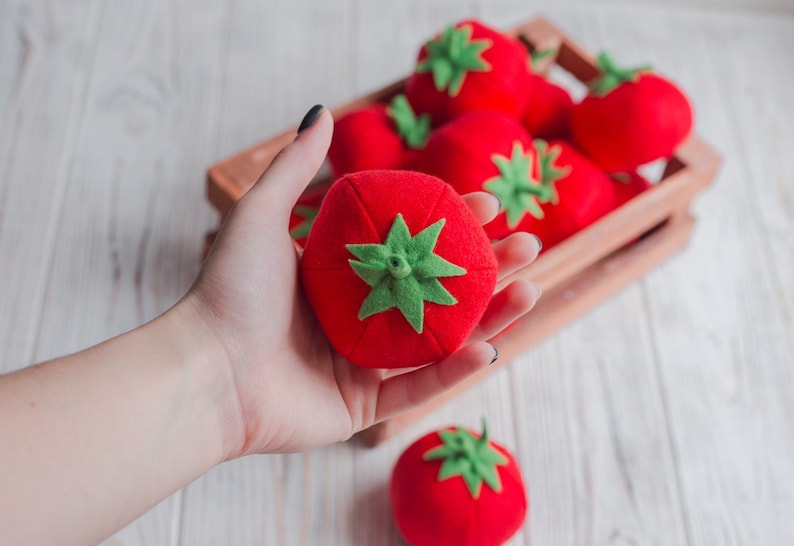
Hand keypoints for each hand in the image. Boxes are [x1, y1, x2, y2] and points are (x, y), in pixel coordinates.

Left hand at [182, 106, 541, 456]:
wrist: (204, 373)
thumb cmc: (229, 291)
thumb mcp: (262, 216)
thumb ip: (296, 166)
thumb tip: (324, 111)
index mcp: (339, 275)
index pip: (410, 244)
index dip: (452, 225)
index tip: (489, 204)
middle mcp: (356, 317)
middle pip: (435, 291)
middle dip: (485, 268)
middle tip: (527, 245)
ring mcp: (361, 364)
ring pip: (439, 339)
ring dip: (489, 317)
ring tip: (530, 287)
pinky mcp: (362, 407)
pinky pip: (417, 389)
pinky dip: (454, 370)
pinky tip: (489, 347)